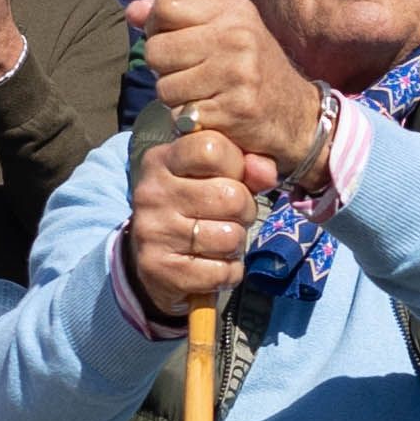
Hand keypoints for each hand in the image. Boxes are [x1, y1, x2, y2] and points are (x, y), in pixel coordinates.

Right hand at [116, 122, 273, 316]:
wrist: (157, 266)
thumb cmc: (193, 212)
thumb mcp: (215, 179)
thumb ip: (246, 168)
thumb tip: (268, 173)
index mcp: (161, 161)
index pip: (212, 147)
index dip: (236, 164)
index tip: (231, 178)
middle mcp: (152, 193)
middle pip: (232, 195)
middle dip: (245, 210)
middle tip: (231, 217)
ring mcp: (153, 232)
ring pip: (230, 236)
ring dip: (236, 245)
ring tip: (219, 242)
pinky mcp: (160, 270)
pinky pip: (222, 271)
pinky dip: (228, 273)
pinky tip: (212, 266)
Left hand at [130, 0, 325, 166]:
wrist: (297, 115)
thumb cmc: (252, 69)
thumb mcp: (225, 30)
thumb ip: (178, 17)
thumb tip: (132, 12)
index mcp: (233, 11)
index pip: (165, 4)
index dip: (156, 26)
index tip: (173, 41)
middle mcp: (237, 37)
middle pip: (156, 49)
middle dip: (164, 68)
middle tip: (190, 75)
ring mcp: (237, 74)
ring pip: (164, 86)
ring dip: (176, 98)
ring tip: (203, 95)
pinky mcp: (233, 111)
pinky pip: (180, 116)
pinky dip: (188, 121)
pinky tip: (211, 115)